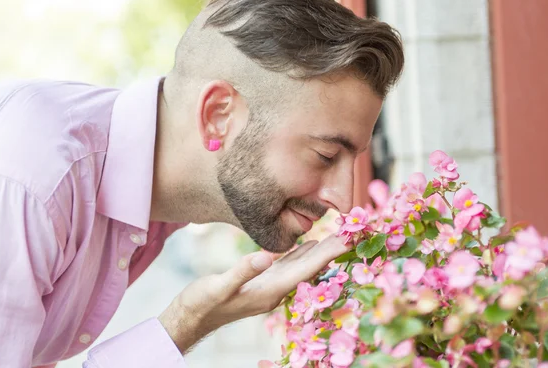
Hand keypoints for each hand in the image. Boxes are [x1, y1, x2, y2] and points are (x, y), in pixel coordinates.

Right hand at [158, 233, 348, 352]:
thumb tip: (266, 257)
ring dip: (322, 250)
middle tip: (356, 229)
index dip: (330, 252)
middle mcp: (277, 289)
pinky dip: (303, 253)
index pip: (308, 268)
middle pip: (312, 266)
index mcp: (271, 290)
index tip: (350, 238)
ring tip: (340, 234)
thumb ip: (242, 271)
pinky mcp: (262, 281)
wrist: (191, 318)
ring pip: (303, 264)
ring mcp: (271, 286)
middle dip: (333, 249)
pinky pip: (290, 264)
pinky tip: (310, 244)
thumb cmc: (202, 304)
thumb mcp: (219, 287)